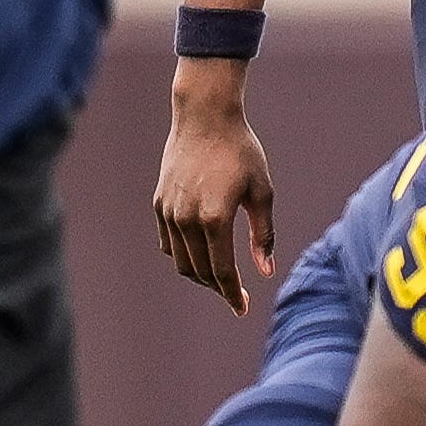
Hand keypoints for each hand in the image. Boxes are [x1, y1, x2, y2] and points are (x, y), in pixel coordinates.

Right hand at [155, 61, 275, 313]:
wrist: (204, 116)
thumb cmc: (240, 151)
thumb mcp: (262, 191)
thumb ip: (263, 234)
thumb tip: (265, 271)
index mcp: (215, 218)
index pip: (222, 271)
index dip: (233, 295)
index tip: (242, 309)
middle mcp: (186, 219)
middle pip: (200, 271)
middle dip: (219, 288)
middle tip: (236, 294)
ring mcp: (169, 211)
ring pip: (181, 261)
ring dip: (200, 275)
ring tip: (220, 276)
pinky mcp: (159, 203)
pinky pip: (168, 243)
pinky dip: (183, 256)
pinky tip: (201, 254)